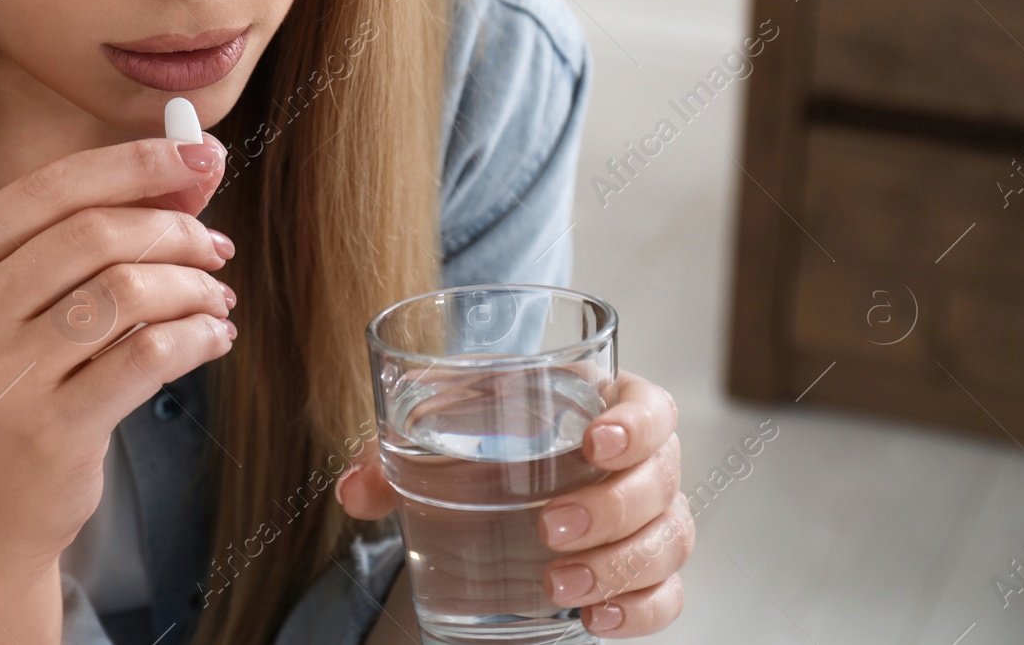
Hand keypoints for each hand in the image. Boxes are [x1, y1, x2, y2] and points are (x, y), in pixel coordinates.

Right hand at [0, 132, 235, 644]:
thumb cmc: (22, 379)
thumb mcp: (30, 300)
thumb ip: (97, 230)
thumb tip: (196, 164)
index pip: (52, 188)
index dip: (137, 162)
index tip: (203, 153)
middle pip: (94, 234)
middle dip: (175, 230)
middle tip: (217, 246)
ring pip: (127, 291)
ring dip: (193, 286)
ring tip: (217, 299)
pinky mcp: (49, 429)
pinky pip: (149, 355)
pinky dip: (198, 336)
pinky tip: (215, 338)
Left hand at [338, 370, 689, 638]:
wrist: (485, 486)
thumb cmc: (475, 441)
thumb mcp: (432, 433)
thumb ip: (391, 453)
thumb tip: (354, 489)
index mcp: (600, 406)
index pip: (650, 408)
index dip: (636, 424)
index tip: (595, 442)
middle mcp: (637, 462)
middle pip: (661, 480)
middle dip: (613, 508)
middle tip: (550, 527)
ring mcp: (648, 519)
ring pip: (669, 540)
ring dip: (619, 566)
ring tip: (558, 586)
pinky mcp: (645, 572)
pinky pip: (667, 595)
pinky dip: (640, 610)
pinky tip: (596, 618)